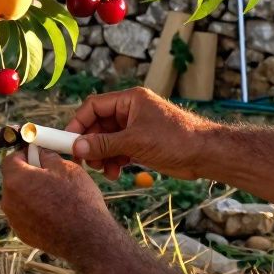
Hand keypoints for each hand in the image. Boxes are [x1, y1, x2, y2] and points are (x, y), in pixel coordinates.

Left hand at [0, 148, 111, 258]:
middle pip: (13, 179)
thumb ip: (47, 156)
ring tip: (55, 195)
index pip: (10, 159)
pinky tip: (54, 212)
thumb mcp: (66, 168)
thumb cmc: (78, 200)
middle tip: (50, 174)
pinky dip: (35, 210)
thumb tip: (41, 152)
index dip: (24, 154)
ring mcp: (14, 220)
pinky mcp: (22, 234)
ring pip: (19, 198)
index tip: (38, 154)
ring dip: (32, 193)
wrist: (87, 239)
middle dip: (28, 174)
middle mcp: (8, 200)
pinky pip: (24, 215)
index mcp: (16, 180)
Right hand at [67, 87, 217, 179]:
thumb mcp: (135, 142)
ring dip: (102, 156)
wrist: (205, 155)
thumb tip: (77, 147)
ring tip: (104, 170)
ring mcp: (136, 128)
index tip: (68, 140)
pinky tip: (115, 173)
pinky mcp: (141, 144)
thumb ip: (104, 144)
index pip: (94, 106)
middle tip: (84, 161)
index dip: (79, 122)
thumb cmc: (175, 139)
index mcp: (130, 100)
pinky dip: (113, 161)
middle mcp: (131, 111)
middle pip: (98, 125)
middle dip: (91, 143)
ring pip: (107, 140)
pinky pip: (118, 150)